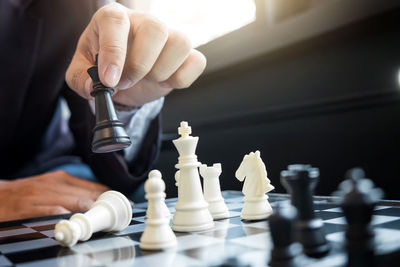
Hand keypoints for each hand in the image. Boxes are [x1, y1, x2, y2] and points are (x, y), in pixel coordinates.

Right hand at [0, 170, 108, 221]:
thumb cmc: (27, 192)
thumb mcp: (51, 186)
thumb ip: (72, 191)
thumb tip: (97, 199)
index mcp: (63, 178)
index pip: (94, 187)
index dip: (111, 197)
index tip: (125, 204)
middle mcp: (56, 184)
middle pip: (89, 196)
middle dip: (106, 206)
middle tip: (118, 215)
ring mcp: (44, 195)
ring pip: (76, 203)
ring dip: (93, 212)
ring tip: (105, 219)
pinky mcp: (32, 207)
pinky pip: (55, 213)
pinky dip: (69, 218)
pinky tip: (79, 222)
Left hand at [66, 2, 205, 106]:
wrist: (122, 76)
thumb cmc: (102, 67)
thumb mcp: (81, 74)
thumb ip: (81, 80)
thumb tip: (94, 87)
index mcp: (113, 18)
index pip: (116, 22)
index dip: (114, 52)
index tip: (109, 80)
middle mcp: (143, 22)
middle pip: (155, 29)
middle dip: (140, 65)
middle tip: (125, 82)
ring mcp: (168, 35)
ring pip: (180, 42)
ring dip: (161, 71)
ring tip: (147, 80)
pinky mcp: (185, 54)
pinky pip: (197, 61)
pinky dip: (182, 78)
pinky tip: (166, 82)